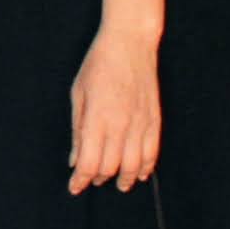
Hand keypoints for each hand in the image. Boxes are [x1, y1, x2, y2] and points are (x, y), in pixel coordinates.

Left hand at [68, 29, 161, 193]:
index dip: (81, 179)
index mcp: (98, 118)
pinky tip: (141, 173)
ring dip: (125, 178)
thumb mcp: (78, 94)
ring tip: (119, 184)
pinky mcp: (154, 119)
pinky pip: (153, 151)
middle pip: (110, 167)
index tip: (75, 186)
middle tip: (91, 179)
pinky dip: (147, 167)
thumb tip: (75, 159)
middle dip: (99, 178)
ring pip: (135, 165)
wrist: (130, 43)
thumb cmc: (99, 65)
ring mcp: (141, 123)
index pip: (89, 162)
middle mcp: (121, 124)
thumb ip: (77, 130)